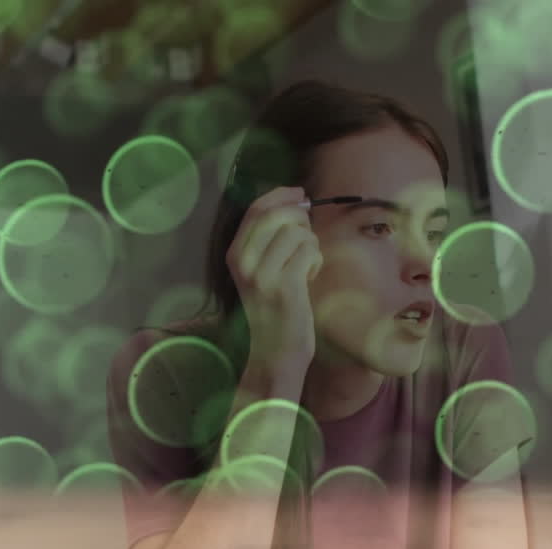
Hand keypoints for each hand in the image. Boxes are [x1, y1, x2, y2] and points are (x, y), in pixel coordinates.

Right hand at [226, 186, 322, 372]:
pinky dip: (316, 260)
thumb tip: (296, 202)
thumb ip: (271, 238)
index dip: (281, 195)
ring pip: (298, 232)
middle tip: (305, 242)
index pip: (256, 209)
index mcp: (235, 255)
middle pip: (279, 215)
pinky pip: (309, 251)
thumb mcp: (263, 270)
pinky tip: (309, 277)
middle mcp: (243, 262)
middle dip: (301, 221)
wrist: (276, 352)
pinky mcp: (285, 287)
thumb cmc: (276, 308)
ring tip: (306, 266)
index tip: (300, 194)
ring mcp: (263, 275)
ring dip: (310, 244)